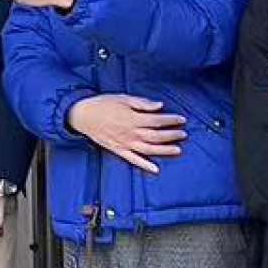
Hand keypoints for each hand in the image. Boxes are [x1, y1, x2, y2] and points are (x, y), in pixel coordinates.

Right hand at [67, 94, 187, 173]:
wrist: (83, 115)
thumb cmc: (103, 104)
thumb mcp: (123, 98)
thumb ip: (142, 103)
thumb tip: (160, 106)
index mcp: (133, 118)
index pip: (157, 120)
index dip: (171, 120)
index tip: (182, 119)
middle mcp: (131, 132)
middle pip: (156, 136)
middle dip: (172, 135)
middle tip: (184, 134)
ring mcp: (125, 143)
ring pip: (149, 149)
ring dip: (164, 150)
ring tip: (178, 150)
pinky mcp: (119, 150)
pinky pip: (134, 160)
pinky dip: (145, 165)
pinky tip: (156, 169)